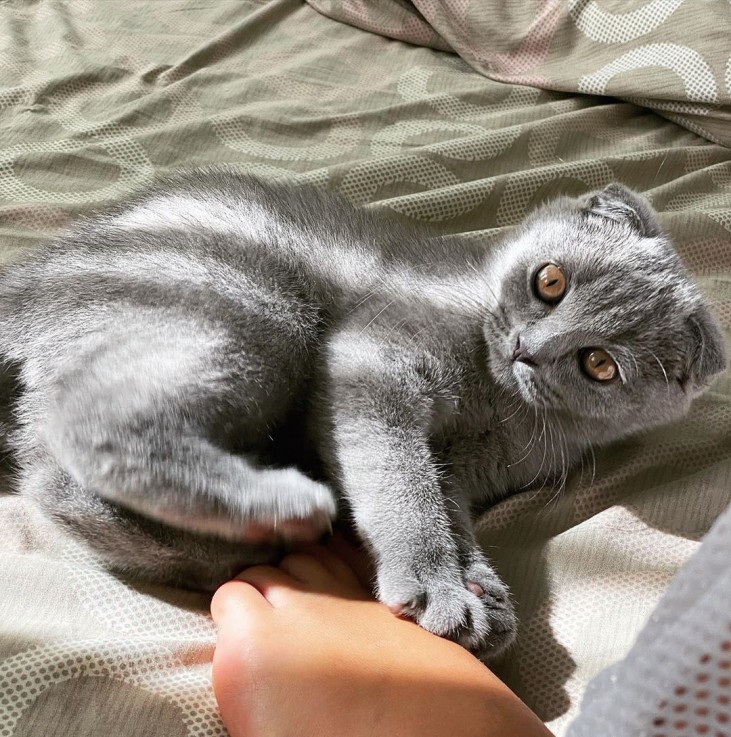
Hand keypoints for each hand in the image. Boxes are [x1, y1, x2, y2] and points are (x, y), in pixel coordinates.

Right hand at [211, 541, 550, 736]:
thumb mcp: (264, 726)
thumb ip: (247, 678)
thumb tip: (248, 664)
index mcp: (256, 647)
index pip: (228, 597)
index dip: (230, 616)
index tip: (235, 635)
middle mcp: (298, 610)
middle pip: (264, 571)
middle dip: (259, 588)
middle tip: (263, 618)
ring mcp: (344, 597)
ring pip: (305, 557)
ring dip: (295, 572)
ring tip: (295, 596)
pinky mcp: (381, 600)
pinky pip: (346, 560)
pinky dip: (333, 561)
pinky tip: (332, 574)